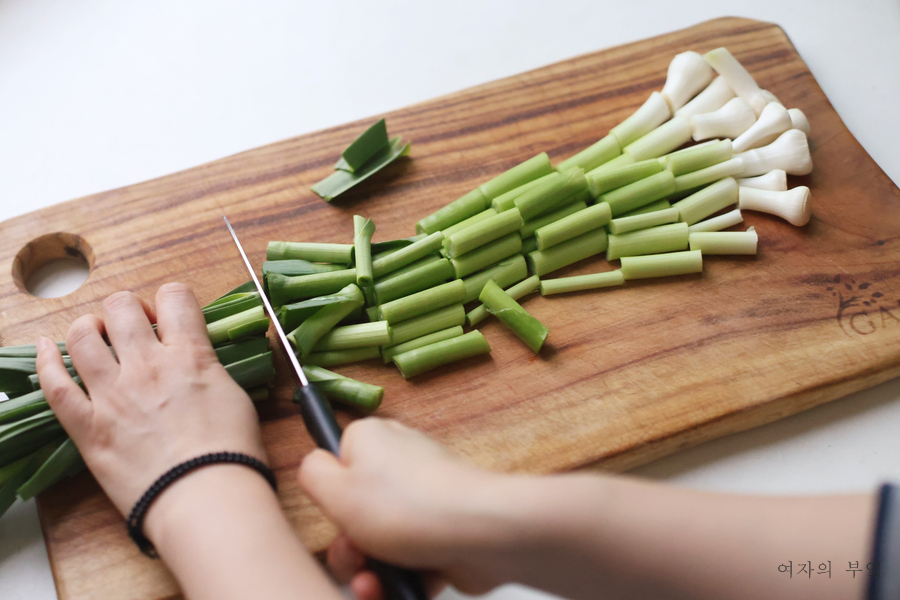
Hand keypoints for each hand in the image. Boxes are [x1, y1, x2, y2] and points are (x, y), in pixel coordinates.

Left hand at [36, 283, 266, 518]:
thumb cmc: (231, 452)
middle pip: (122, 308)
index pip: (175, 297)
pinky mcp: (87, 427)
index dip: (172, 300)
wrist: (204, 496)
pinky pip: (54, 385)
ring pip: (82, 337)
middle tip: (137, 330)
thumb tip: (198, 365)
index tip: (171, 317)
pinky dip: (45, 361)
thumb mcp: (234, 396)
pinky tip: (45, 349)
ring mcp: (111, 395)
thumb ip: (209, 371)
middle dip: (128, 310)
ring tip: (97, 335)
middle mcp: (146, 366)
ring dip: (89, 327)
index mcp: (189, 356)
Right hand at [298, 417, 523, 599]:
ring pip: (380, 544)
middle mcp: (399, 464)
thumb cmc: (408, 506)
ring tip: (376, 582)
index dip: (330, 497)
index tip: (336, 513)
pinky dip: (404, 576)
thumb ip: (311, 472)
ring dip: (371, 570)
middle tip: (357, 554)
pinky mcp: (442, 532)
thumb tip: (314, 465)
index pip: (335, 464)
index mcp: (372, 440)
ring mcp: (423, 499)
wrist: (480, 534)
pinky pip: (410, 560)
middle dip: (349, 546)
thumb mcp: (335, 488)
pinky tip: (402, 585)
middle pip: (355, 513)